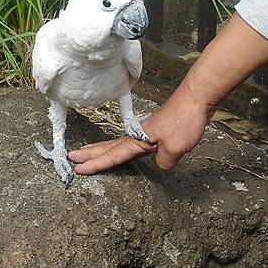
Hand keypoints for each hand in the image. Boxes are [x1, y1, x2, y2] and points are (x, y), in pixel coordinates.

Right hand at [69, 13, 267, 174]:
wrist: (196, 99)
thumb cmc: (184, 120)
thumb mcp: (175, 147)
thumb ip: (164, 161)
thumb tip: (160, 164)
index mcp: (138, 140)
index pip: (113, 155)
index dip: (96, 164)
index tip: (78, 168)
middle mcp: (138, 135)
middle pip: (109, 146)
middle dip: (90, 153)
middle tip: (72, 157)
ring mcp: (145, 132)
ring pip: (118, 143)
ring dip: (101, 149)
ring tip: (87, 152)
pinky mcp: (155, 130)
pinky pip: (131, 142)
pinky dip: (120, 146)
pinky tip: (123, 148)